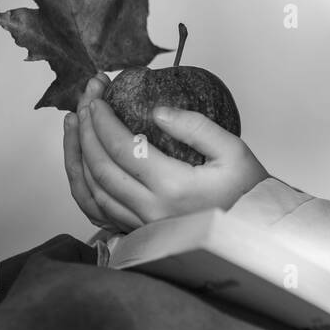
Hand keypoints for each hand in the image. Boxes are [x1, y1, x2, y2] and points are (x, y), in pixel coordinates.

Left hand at [63, 74, 269, 232]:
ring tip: (75, 125)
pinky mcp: (140, 232)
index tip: (97, 95)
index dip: (104, 120)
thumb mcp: (233, 150)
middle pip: (100, 168)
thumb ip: (196, 127)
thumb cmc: (248, 192)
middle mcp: (151, 210)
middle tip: (85, 100)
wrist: (254, 234)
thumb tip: (157, 111)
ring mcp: (142, 225)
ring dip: (78, 155)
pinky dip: (83, 184)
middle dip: (87, 129)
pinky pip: (99, 210)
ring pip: (92, 191)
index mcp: (173, 187)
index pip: (123, 148)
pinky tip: (81, 163)